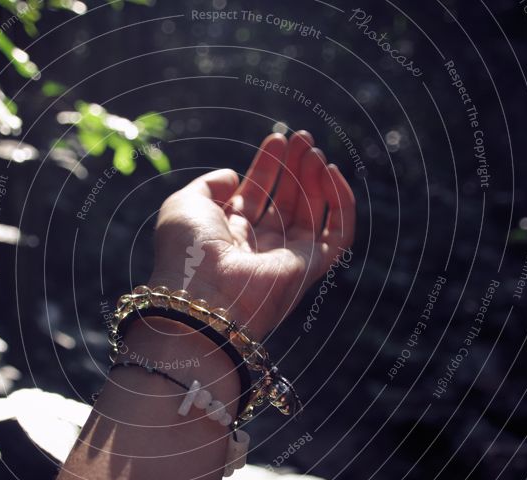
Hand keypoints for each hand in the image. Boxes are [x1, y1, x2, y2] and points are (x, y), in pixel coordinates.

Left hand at [149, 131, 355, 337]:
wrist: (203, 295)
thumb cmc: (187, 250)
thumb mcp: (185, 204)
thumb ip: (209, 185)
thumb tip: (233, 176)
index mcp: (228, 233)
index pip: (256, 194)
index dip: (268, 165)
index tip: (277, 137)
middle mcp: (259, 246)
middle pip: (286, 201)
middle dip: (295, 167)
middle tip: (303, 138)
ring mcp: (286, 258)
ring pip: (312, 212)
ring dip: (316, 178)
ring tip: (315, 150)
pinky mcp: (311, 267)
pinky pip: (338, 234)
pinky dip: (341, 203)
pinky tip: (332, 174)